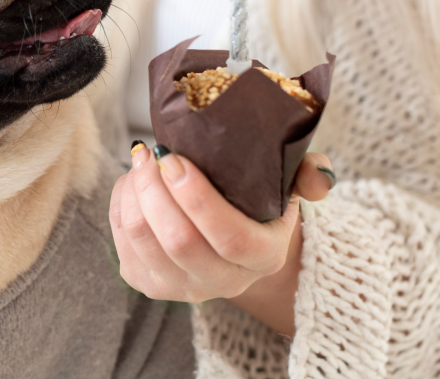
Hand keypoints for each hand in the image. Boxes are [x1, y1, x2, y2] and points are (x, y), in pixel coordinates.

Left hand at [110, 143, 334, 335]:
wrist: (229, 237)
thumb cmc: (257, 202)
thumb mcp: (288, 185)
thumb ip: (309, 174)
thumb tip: (318, 177)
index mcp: (263, 257)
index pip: (230, 238)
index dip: (198, 198)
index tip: (176, 158)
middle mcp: (223, 282)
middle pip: (180, 241)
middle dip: (157, 190)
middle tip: (153, 152)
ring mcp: (179, 287)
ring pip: (143, 239)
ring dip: (135, 192)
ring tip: (143, 161)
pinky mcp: (145, 281)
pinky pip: (122, 239)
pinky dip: (122, 202)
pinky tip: (135, 182)